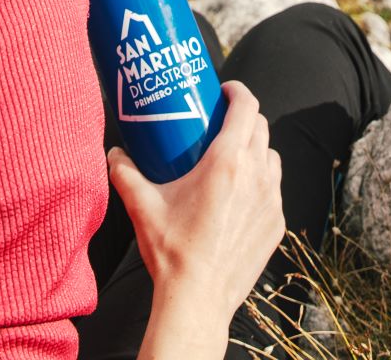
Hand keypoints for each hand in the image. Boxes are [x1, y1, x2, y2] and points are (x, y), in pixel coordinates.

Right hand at [110, 82, 284, 326]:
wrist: (197, 299)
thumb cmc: (171, 250)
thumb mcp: (142, 206)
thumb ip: (125, 173)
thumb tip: (114, 153)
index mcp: (227, 162)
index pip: (246, 107)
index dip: (237, 91)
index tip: (223, 90)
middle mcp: (257, 175)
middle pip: (260, 127)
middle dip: (243, 118)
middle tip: (219, 123)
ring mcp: (272, 200)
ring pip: (271, 157)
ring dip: (255, 150)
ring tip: (232, 158)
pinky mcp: (277, 223)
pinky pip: (274, 190)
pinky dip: (260, 183)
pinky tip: (239, 195)